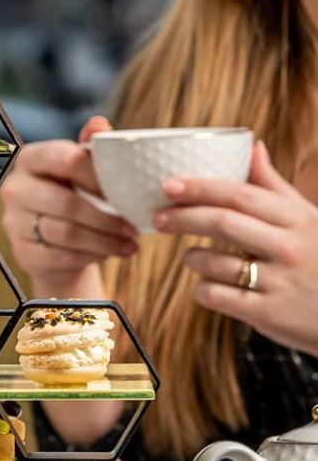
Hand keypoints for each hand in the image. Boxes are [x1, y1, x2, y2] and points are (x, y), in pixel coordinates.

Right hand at [0, 116, 138, 297]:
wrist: (54, 241)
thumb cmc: (73, 196)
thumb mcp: (82, 171)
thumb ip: (91, 148)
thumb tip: (99, 123)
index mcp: (29, 159)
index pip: (65, 159)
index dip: (99, 176)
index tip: (126, 190)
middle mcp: (15, 187)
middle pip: (66, 202)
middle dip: (106, 218)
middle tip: (134, 227)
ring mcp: (13, 221)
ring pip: (66, 233)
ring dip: (104, 240)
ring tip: (130, 243)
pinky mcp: (22, 251)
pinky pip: (61, 255)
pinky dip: (91, 256)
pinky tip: (110, 253)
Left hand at [153, 140, 317, 356]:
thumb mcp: (309, 219)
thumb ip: (275, 186)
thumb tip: (252, 146)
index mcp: (298, 220)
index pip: (241, 195)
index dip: (201, 188)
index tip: (169, 185)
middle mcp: (291, 248)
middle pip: (223, 223)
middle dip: (183, 217)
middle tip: (158, 217)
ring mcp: (282, 282)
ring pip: (214, 262)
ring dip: (192, 257)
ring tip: (191, 255)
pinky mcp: (271, 315)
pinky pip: (218, 297)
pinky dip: (202, 290)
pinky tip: (206, 286)